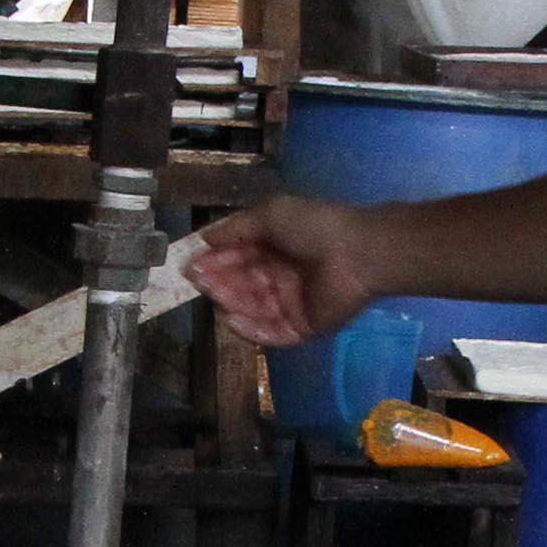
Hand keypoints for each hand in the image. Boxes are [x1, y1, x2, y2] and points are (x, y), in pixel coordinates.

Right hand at [181, 195, 378, 349]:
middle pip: (242, 284)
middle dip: (219, 281)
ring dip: (231, 302)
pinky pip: (271, 332)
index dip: (214, 261)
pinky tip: (231, 319)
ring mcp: (292, 303)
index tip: (189, 265)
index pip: (237, 257)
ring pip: (253, 308)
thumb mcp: (270, 214)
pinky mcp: (302, 328)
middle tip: (198, 281)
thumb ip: (235, 227)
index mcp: (276, 247)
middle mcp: (281, 275)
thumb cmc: (314, 227)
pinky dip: (250, 328)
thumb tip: (205, 238)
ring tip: (214, 296)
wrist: (357, 254)